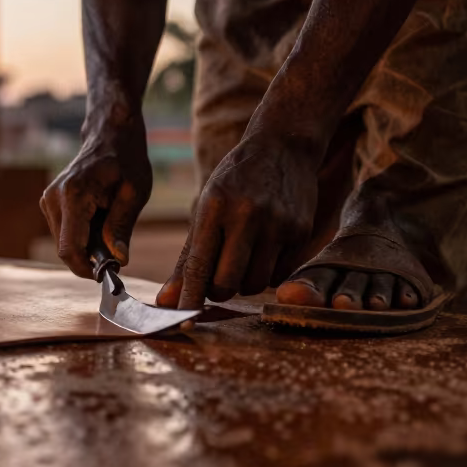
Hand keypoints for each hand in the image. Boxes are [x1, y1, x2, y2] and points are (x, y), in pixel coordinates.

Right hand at [41, 116, 151, 278]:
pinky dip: (82, 236)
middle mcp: (54, 198)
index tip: (109, 273)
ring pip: (64, 244)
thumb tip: (118, 260)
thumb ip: (122, 227)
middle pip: (65, 250)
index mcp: (74, 195)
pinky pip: (64, 233)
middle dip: (90, 259)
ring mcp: (48, 200)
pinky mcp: (49, 203)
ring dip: (87, 247)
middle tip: (117, 253)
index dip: (87, 269)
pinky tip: (99, 220)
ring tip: (110, 229)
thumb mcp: (134, 192)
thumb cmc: (126, 159)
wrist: (109, 134)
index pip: (70, 248)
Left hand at [157, 126, 322, 308]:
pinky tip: (266, 248)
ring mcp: (278, 224)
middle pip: (227, 283)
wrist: (283, 146)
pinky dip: (267, 272)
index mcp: (215, 207)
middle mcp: (247, 215)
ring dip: (244, 283)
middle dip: (218, 291)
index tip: (181, 319)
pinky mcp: (301, 231)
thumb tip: (165, 301)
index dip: (188, 297)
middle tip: (217, 279)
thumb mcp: (206, 208)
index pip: (198, 265)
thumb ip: (187, 258)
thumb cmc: (235, 182)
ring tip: (243, 258)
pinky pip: (279, 275)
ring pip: (255, 284)